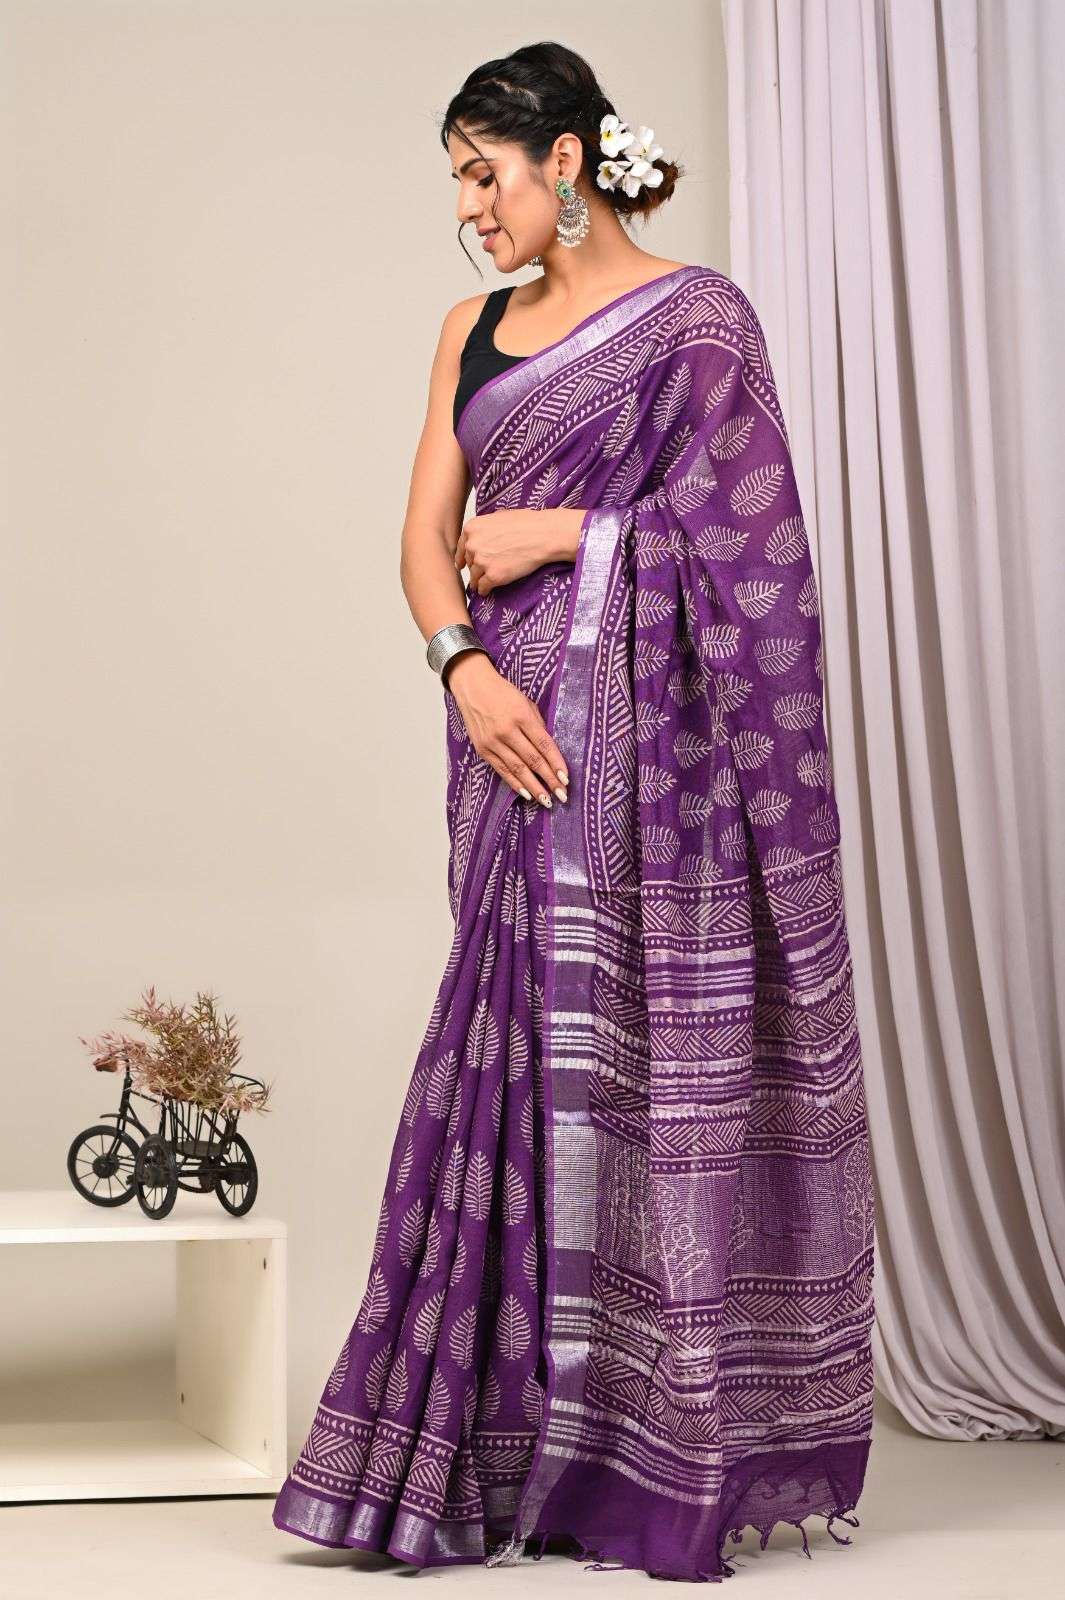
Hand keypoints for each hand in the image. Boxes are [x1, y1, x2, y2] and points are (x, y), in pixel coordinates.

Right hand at [445, 652, 569, 806]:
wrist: (473, 687)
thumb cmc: (503, 693)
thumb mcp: (526, 703)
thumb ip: (538, 726)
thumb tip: (550, 751)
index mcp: (521, 716)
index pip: (544, 745)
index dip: (556, 764)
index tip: (566, 779)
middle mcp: (507, 730)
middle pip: (533, 761)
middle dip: (549, 780)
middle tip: (562, 795)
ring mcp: (493, 741)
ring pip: (517, 769)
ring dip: (533, 787)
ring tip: (546, 800)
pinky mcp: (483, 749)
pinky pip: (502, 770)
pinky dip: (515, 783)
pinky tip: (526, 794)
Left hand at [455, 508, 583, 594]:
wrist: (543, 535)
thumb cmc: (527, 524)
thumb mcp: (498, 517)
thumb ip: (484, 528)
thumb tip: (478, 537)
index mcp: (472, 528)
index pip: (461, 547)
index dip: (463, 557)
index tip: (462, 565)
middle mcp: (473, 545)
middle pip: (469, 562)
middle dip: (475, 567)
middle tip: (482, 572)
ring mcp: (482, 561)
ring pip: (474, 577)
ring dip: (478, 581)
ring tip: (482, 585)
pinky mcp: (493, 576)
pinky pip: (483, 588)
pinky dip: (485, 590)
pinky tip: (488, 591)